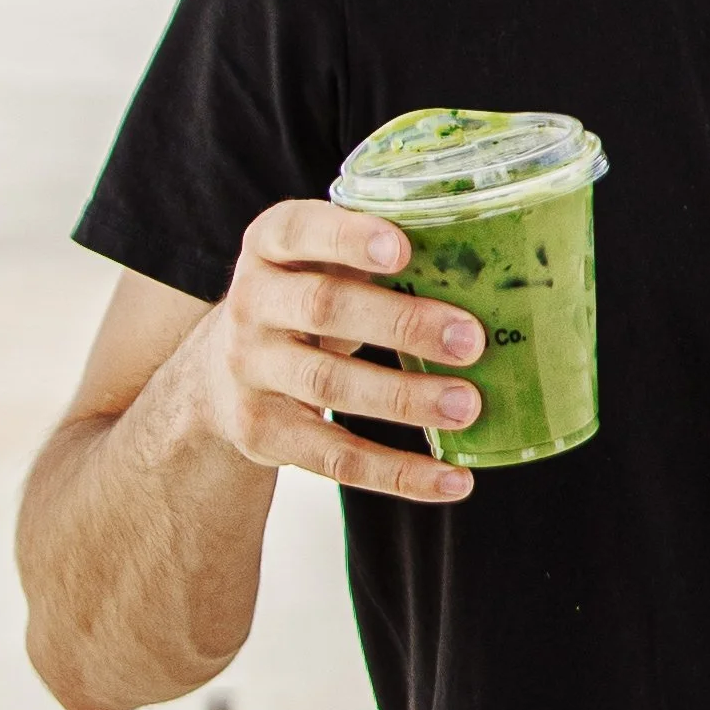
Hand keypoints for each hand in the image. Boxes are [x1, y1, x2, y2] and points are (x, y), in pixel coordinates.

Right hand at [191, 199, 482, 503]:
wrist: (218, 371)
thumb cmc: (303, 299)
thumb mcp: (318, 261)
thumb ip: (373, 254)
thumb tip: (491, 270)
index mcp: (268, 245)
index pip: (298, 230)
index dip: (347, 239)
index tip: (402, 249)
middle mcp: (250, 303)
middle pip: (323, 308)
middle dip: (401, 324)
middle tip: (471, 340)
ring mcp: (251, 370)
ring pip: (330, 386)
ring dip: (405, 398)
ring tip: (468, 405)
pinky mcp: (263, 432)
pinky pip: (335, 457)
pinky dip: (398, 473)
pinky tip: (452, 479)